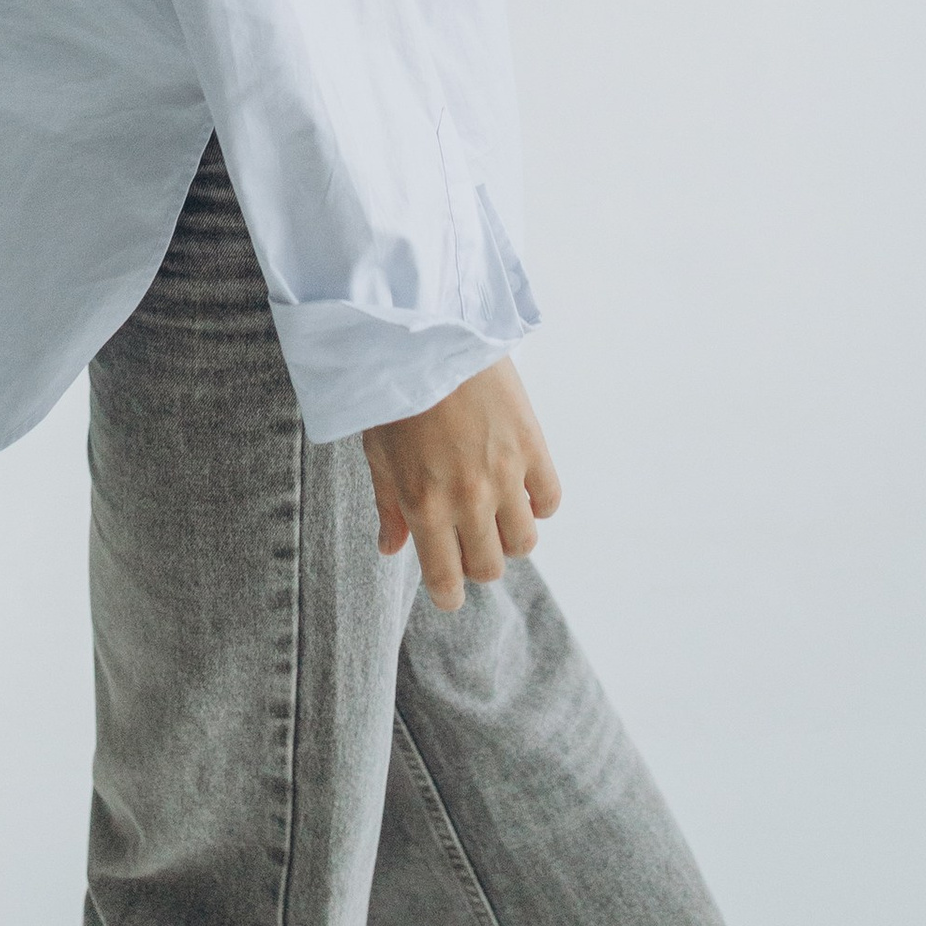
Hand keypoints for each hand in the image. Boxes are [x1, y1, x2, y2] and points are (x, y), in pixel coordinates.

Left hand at [361, 358, 561, 614]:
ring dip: (509, 535)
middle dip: (476, 561)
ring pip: (524, 543)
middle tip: (465, 537)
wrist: (426, 330)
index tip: (447, 591)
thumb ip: (388, 505)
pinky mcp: (531, 446)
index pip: (447, 581)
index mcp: (423, 505)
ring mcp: (504, 475)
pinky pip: (549, 501)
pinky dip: (537, 503)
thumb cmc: (392, 390)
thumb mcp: (376, 451)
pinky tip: (519, 486)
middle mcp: (468, 500)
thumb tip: (391, 549)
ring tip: (494, 509)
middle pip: (489, 567)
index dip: (448, 595)